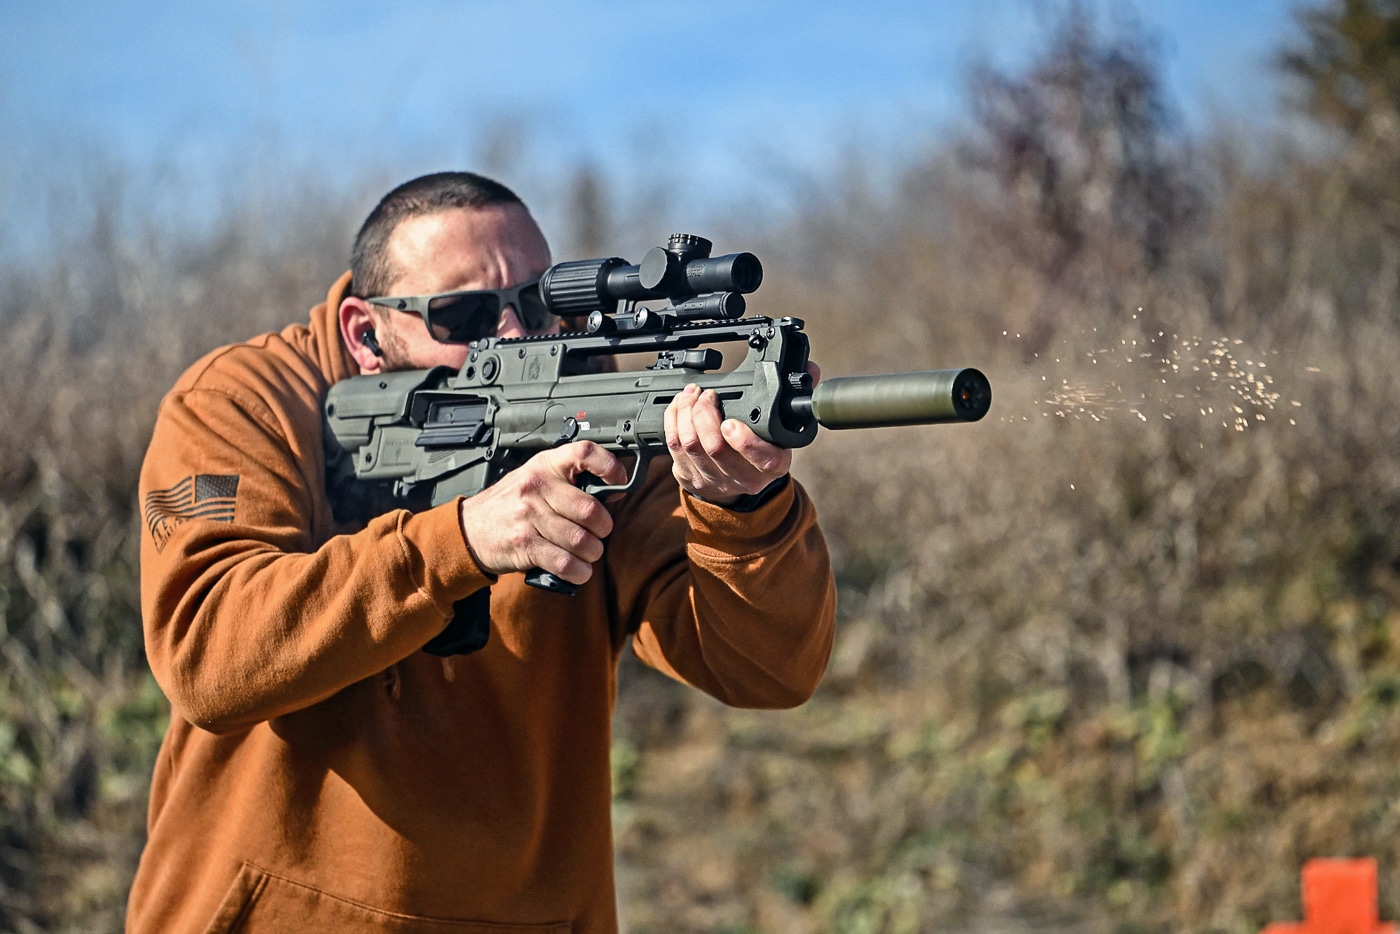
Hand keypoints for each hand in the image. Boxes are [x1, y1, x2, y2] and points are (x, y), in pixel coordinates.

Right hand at [457, 441, 626, 584]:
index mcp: (545, 465)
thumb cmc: (510, 504)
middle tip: (598, 533)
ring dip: (592, 554)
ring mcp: (529, 516)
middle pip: (590, 510)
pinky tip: (578, 570)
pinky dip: (579, 572)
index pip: (583, 453)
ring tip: (588, 554)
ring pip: (582, 541)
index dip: (608, 466)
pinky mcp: (524, 545)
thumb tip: (614, 491)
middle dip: (603, 529)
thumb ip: (572, 483)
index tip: (619, 480)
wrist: (470, 529)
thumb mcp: (537, 480)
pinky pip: (565, 563)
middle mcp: (537, 487)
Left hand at [664, 359, 820, 505]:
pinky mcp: (691, 478)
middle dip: (705, 414)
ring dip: (686, 413)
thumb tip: (811, 370)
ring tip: (692, 394)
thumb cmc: (762, 447)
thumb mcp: (784, 427)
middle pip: (716, 448)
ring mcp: (715, 480)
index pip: (763, 460)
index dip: (745, 442)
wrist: (740, 481)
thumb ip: (797, 395)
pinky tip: (679, 406)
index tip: (731, 422)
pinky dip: (673, 420)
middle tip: (707, 395)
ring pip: (691, 445)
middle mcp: (744, 477)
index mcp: (773, 465)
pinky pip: (674, 447)